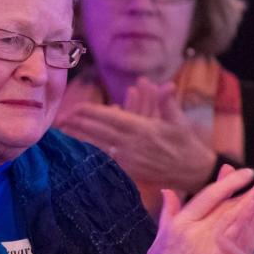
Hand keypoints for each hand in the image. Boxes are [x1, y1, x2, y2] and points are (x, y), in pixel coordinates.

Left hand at [55, 79, 216, 193]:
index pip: (109, 118)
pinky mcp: (130, 172)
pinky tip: (77, 153)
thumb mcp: (177, 120)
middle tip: (59, 119)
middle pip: (99, 132)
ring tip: (62, 135)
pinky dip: (91, 156)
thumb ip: (164, 101)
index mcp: (143, 128)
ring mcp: (130, 160)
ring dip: (79, 140)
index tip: (74, 108)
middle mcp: (133, 144)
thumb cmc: (186, 143)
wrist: (194, 172)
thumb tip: (154, 82)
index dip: (89, 113)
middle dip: (78, 125)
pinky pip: (106, 162)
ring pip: (99, 148)